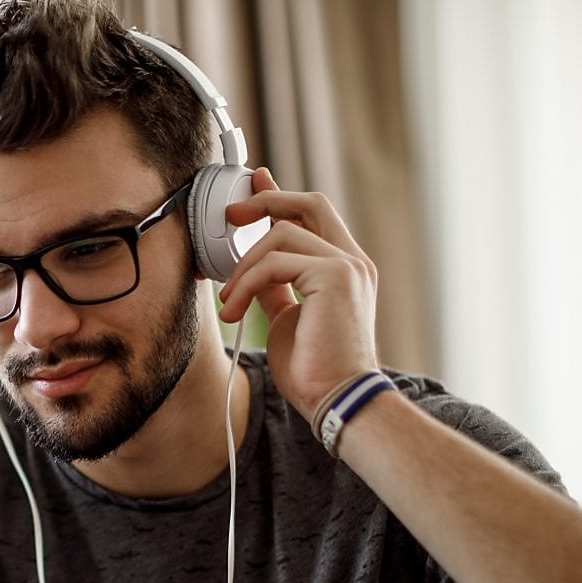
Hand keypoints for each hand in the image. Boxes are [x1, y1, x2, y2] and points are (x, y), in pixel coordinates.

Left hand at [217, 168, 379, 419]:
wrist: (336, 400)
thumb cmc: (314, 369)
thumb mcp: (287, 318)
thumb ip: (275, 288)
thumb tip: (250, 269)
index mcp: (344, 269)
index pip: (314, 216)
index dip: (281, 196)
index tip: (254, 182)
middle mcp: (352, 261)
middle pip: (310, 203)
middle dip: (265, 200)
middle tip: (230, 215)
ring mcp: (347, 266)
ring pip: (281, 234)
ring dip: (242, 267)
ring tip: (229, 305)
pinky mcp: (335, 277)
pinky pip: (275, 262)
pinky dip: (246, 283)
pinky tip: (234, 311)